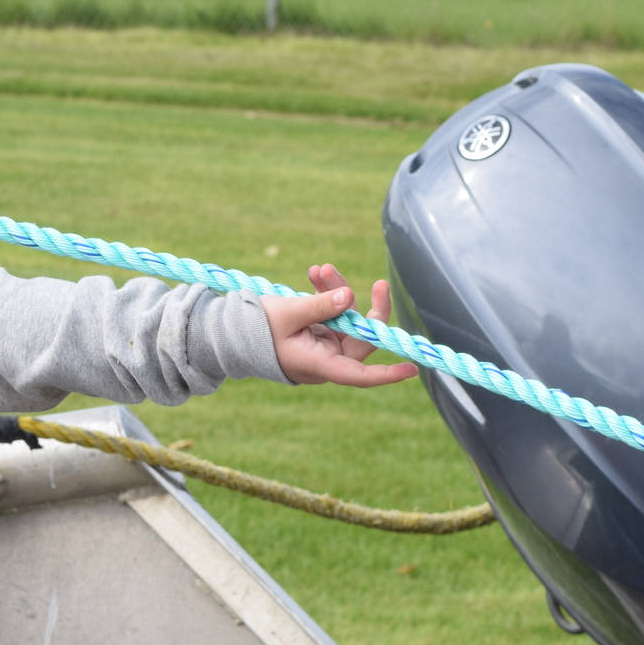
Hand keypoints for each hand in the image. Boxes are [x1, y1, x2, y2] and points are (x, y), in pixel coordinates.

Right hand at [260, 264, 420, 387]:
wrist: (231, 334)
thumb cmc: (255, 330)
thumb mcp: (287, 314)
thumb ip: (319, 305)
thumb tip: (350, 296)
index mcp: (319, 364)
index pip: (359, 374)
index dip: (387, 374)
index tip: (413, 368)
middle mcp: (326, 359)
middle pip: (360, 336)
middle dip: (355, 303)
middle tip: (363, 279)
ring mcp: (324, 346)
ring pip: (346, 319)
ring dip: (336, 292)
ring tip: (320, 269)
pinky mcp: (318, 334)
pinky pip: (333, 314)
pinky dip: (326, 295)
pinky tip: (316, 274)